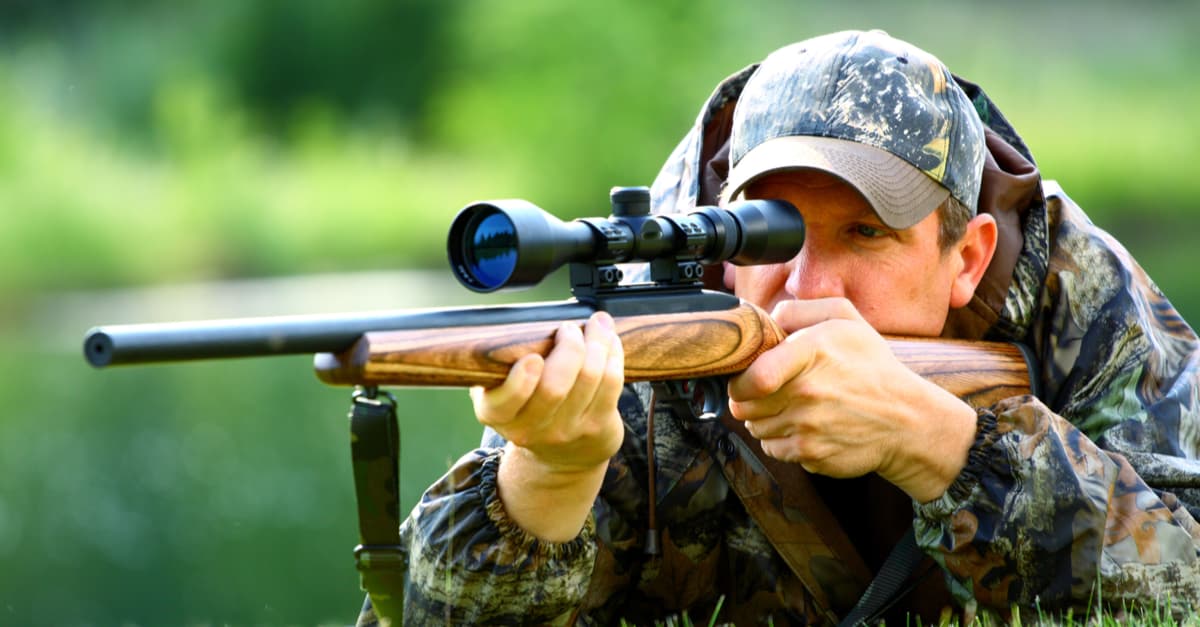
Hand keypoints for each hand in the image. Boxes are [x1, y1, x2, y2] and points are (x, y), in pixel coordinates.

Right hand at [471, 311, 625, 474]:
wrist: (560, 455)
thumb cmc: (528, 405)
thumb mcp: (500, 390)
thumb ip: (502, 362)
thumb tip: (528, 321)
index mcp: (497, 415)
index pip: (504, 404)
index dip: (520, 382)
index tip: (533, 358)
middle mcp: (530, 429)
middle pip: (554, 387)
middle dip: (569, 347)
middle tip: (569, 328)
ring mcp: (567, 431)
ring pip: (589, 377)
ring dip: (597, 342)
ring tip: (597, 324)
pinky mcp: (598, 427)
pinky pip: (611, 383)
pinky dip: (613, 354)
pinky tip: (609, 341)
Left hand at [727, 298, 975, 501]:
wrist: (907, 421)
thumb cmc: (873, 367)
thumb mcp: (845, 319)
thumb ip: (798, 310)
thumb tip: (764, 321)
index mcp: (813, 352)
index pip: (755, 375)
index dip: (740, 379)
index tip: (746, 377)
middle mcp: (808, 392)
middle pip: (744, 404)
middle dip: (749, 398)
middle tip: (769, 392)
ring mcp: (809, 427)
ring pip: (755, 427)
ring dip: (765, 419)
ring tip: (792, 408)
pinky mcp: (811, 455)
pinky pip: (773, 449)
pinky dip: (780, 440)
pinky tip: (804, 427)